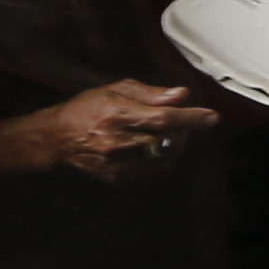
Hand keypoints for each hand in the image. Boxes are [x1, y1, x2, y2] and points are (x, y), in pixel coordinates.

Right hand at [0, 78, 220, 179]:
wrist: (57, 139)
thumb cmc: (87, 108)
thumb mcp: (116, 90)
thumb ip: (151, 94)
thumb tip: (181, 95)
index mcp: (117, 115)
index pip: (162, 118)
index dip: (190, 118)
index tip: (212, 117)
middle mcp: (118, 142)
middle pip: (166, 140)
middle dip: (184, 131)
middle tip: (187, 120)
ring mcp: (117, 164)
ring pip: (162, 158)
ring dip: (176, 145)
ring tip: (172, 132)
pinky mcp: (117, 179)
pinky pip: (152, 170)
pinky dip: (162, 158)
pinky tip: (158, 146)